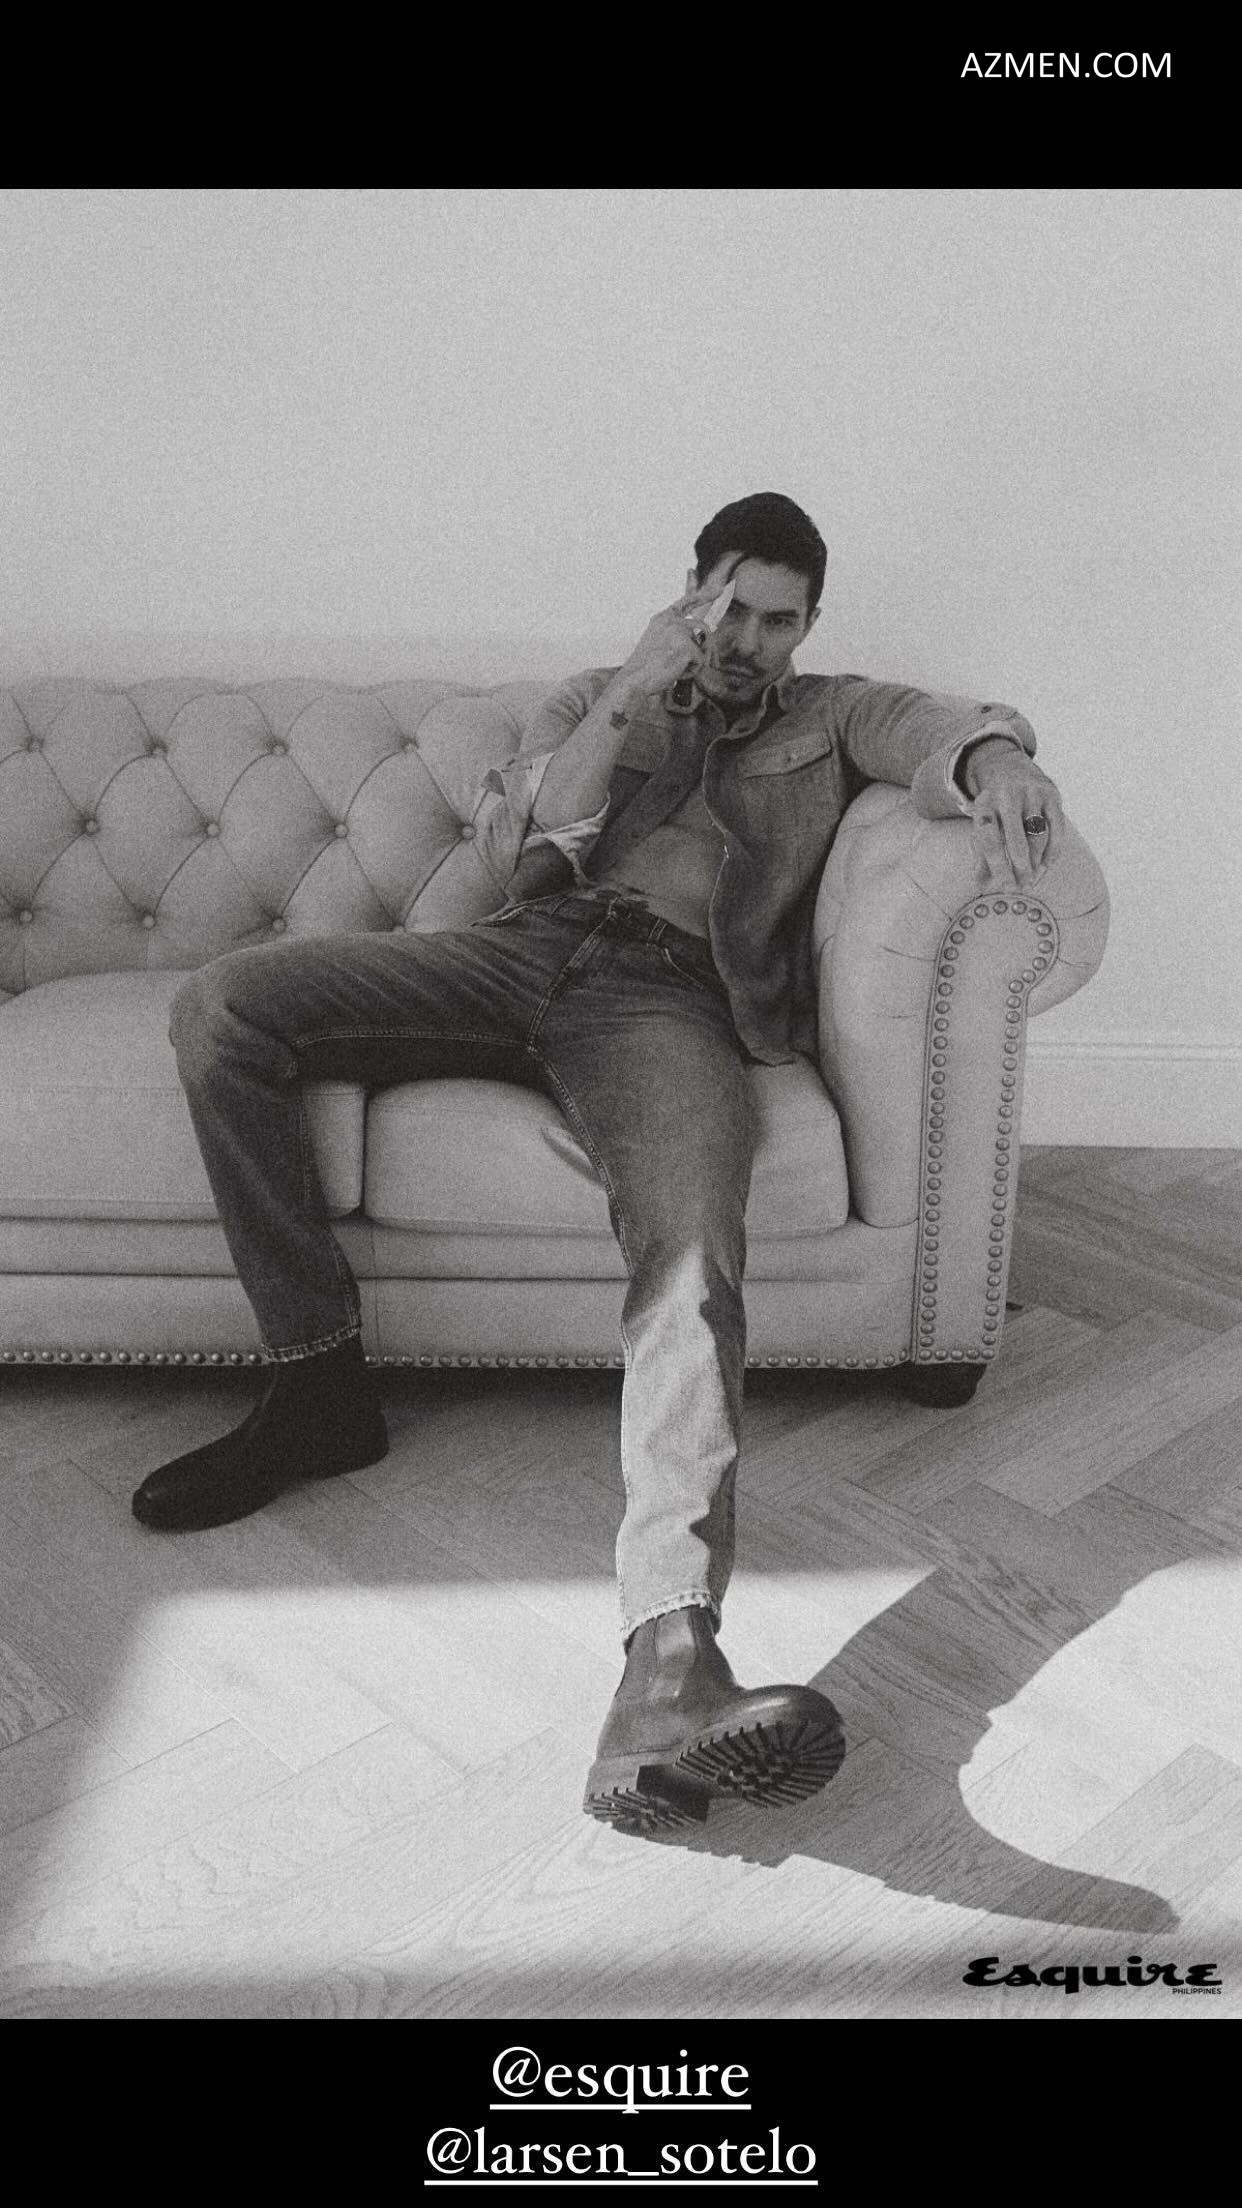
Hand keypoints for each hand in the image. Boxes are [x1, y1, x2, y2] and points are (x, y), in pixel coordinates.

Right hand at [617, 560, 739, 699]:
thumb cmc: (645, 668)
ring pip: (704, 646)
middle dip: (711, 647)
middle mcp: (671, 621)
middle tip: (714, 664)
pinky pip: (700, 661)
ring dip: (698, 662)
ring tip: (680, 671)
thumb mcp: (658, 644)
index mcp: (662, 619)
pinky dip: (691, 672)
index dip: (701, 596)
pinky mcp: (686, 646)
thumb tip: (702, 640)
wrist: (634, 680)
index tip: (718, 590)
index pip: (685, 602)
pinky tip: (675, 674)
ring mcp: (679, 631)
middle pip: (703, 627)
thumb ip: (676, 637)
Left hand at [967, 747, 1065, 888]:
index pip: (989, 842)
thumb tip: (981, 886)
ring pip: (1038, 836)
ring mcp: (1031, 794)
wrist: (1009, 768)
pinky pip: (1057, 828)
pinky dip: (1053, 850)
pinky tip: (1047, 865)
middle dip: (1020, 869)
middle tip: (1023, 887)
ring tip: (1034, 878)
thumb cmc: (994, 808)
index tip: (1004, 887)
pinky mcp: (1051, 795)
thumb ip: (980, 855)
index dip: (997, 868)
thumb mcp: (981, 825)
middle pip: (1016, 841)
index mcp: (984, 806)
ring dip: (1037, 862)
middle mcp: (1007, 797)